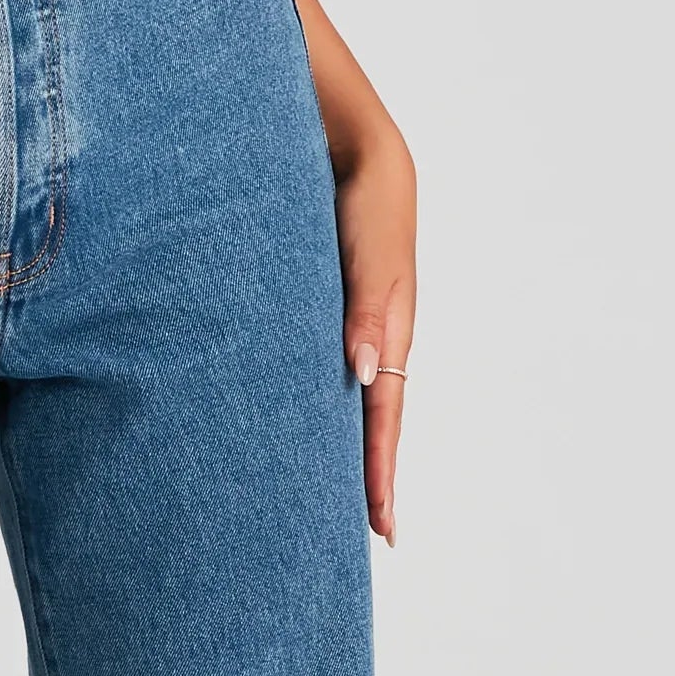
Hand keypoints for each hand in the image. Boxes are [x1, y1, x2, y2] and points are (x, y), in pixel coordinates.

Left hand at [334, 134, 416, 546]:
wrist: (351, 143)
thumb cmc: (366, 196)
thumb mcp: (370, 251)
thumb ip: (365, 307)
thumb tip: (360, 371)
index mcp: (388, 329)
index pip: (384, 415)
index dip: (380, 471)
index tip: (382, 529)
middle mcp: (365, 332)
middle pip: (366, 416)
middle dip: (361, 472)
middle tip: (355, 532)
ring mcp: (342, 315)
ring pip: (338, 389)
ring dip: (331, 434)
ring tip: (316, 485)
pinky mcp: (316, 295)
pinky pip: (314, 354)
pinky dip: (309, 388)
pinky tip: (286, 406)